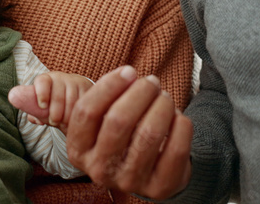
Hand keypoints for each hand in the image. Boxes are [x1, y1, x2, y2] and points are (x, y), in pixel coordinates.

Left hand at [9, 71, 92, 133]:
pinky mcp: (89, 88)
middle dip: (56, 112)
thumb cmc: (53, 104)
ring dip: (68, 116)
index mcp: (46, 79)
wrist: (75, 98)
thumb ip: (32, 108)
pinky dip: (79, 114)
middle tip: (54, 121)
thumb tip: (24, 110)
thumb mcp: (42, 106)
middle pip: (58, 95)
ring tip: (64, 122)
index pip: (42, 81)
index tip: (42, 106)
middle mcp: (61, 78)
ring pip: (72, 102)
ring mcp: (76, 82)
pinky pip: (85, 104)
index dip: (41, 93)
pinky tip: (76, 119)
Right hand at [66, 66, 193, 199]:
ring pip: (148, 133)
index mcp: (78, 150)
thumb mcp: (101, 120)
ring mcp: (129, 182)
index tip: (129, 71)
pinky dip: (181, 125)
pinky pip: (175, 149)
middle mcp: (99, 170)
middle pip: (118, 120)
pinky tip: (177, 117)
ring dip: (162, 105)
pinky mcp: (158, 188)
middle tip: (152, 82)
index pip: (87, 112)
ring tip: (165, 97)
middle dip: (140, 92)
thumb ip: (106, 95)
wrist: (147, 172)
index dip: (109, 85)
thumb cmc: (122, 135)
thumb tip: (128, 74)